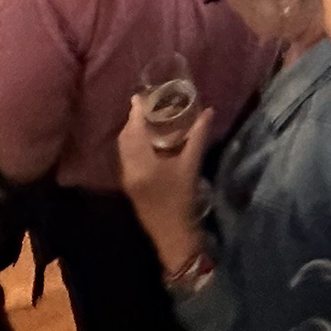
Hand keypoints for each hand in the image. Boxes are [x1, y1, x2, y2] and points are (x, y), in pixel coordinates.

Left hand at [117, 95, 211, 268]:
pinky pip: (126, 158)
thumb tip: (207, 112)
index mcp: (142, 162)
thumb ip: (198, 137)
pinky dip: (132, 145)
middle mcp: (129, 168)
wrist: (172, 233)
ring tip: (144, 120)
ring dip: (131, 132)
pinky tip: (145, 142)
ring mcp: (127, 177)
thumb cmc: (182, 199)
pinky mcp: (129, 185)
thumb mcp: (191, 166)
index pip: (134, 130)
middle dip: (132, 120)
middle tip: (144, 106)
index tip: (140, 97)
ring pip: (123, 148)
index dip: (136, 112)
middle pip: (125, 138)